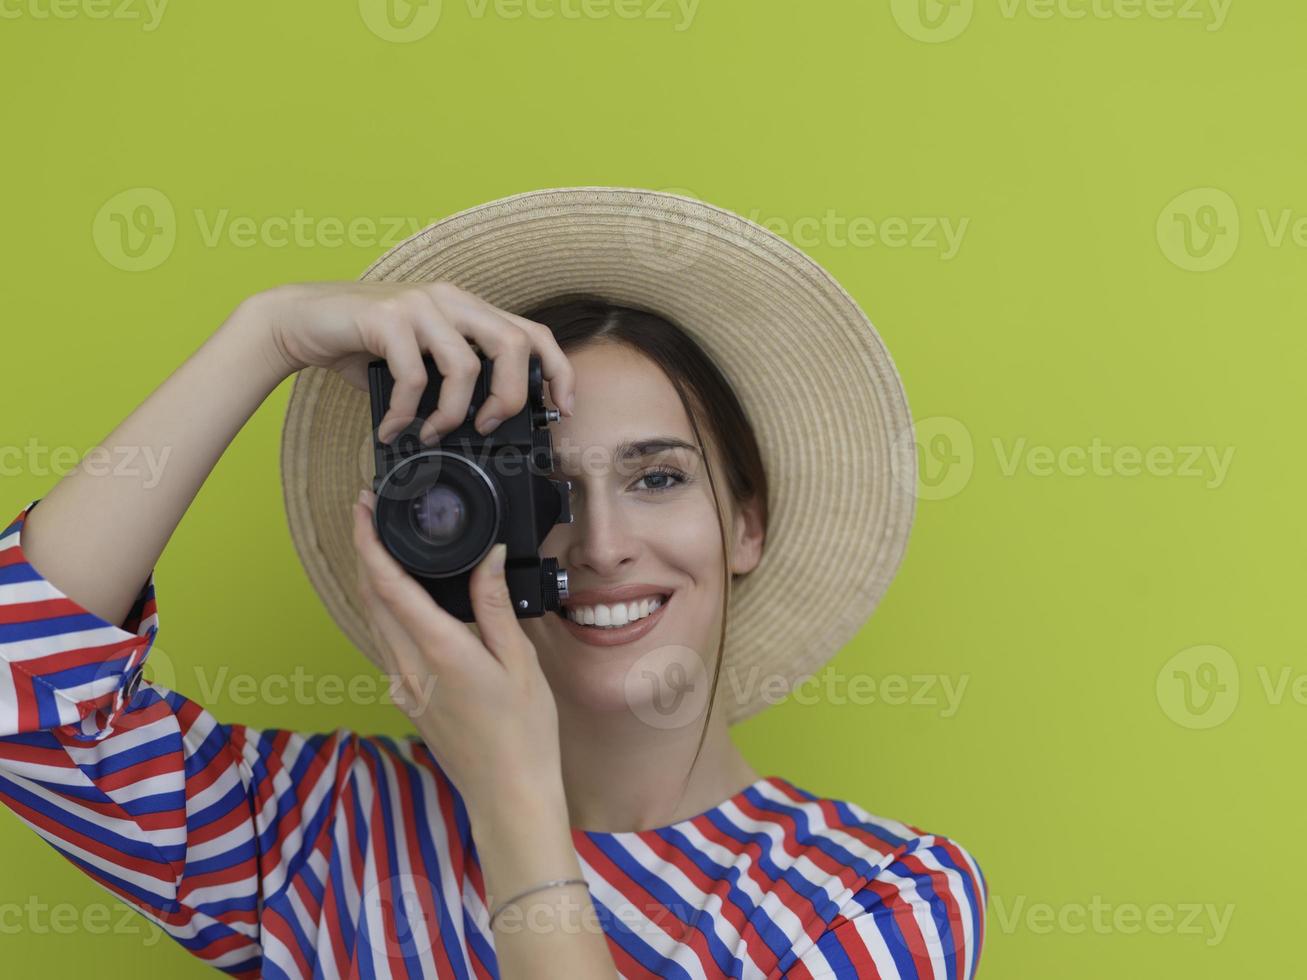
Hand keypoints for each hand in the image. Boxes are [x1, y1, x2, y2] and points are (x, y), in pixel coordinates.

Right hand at [242, 280, 575, 443]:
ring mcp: (420, 305)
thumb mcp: (420, 359)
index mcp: (467, 308)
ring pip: (465, 366)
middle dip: (511, 397)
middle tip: (489, 426)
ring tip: (433, 433)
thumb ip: (454, 378)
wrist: (301, 321)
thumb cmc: (364, 345)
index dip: (557, 371)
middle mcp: (450, 299)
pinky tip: (396, 428)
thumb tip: (487, 423)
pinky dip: (407, 413)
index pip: (532, 332)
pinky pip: (415, 376)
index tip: (560, 408)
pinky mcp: (387, 318)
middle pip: (513, 345)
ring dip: (453, 414)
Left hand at [350, 487, 565, 817]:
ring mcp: (404, 686)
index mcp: (439, 650)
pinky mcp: (408, 700)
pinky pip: (388, 646)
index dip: (368, 540)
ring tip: (387, 548)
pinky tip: (409, 605)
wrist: (509, 795)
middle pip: (371, 598)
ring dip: (374, 581)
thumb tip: (490, 555)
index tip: (363, 507)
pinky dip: (389, 613)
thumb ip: (495, 605)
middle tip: (372, 514)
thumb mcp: (520, 661)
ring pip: (374, 621)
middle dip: (365, 551)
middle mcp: (410, 666)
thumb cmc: (524, 733)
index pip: (388, 584)